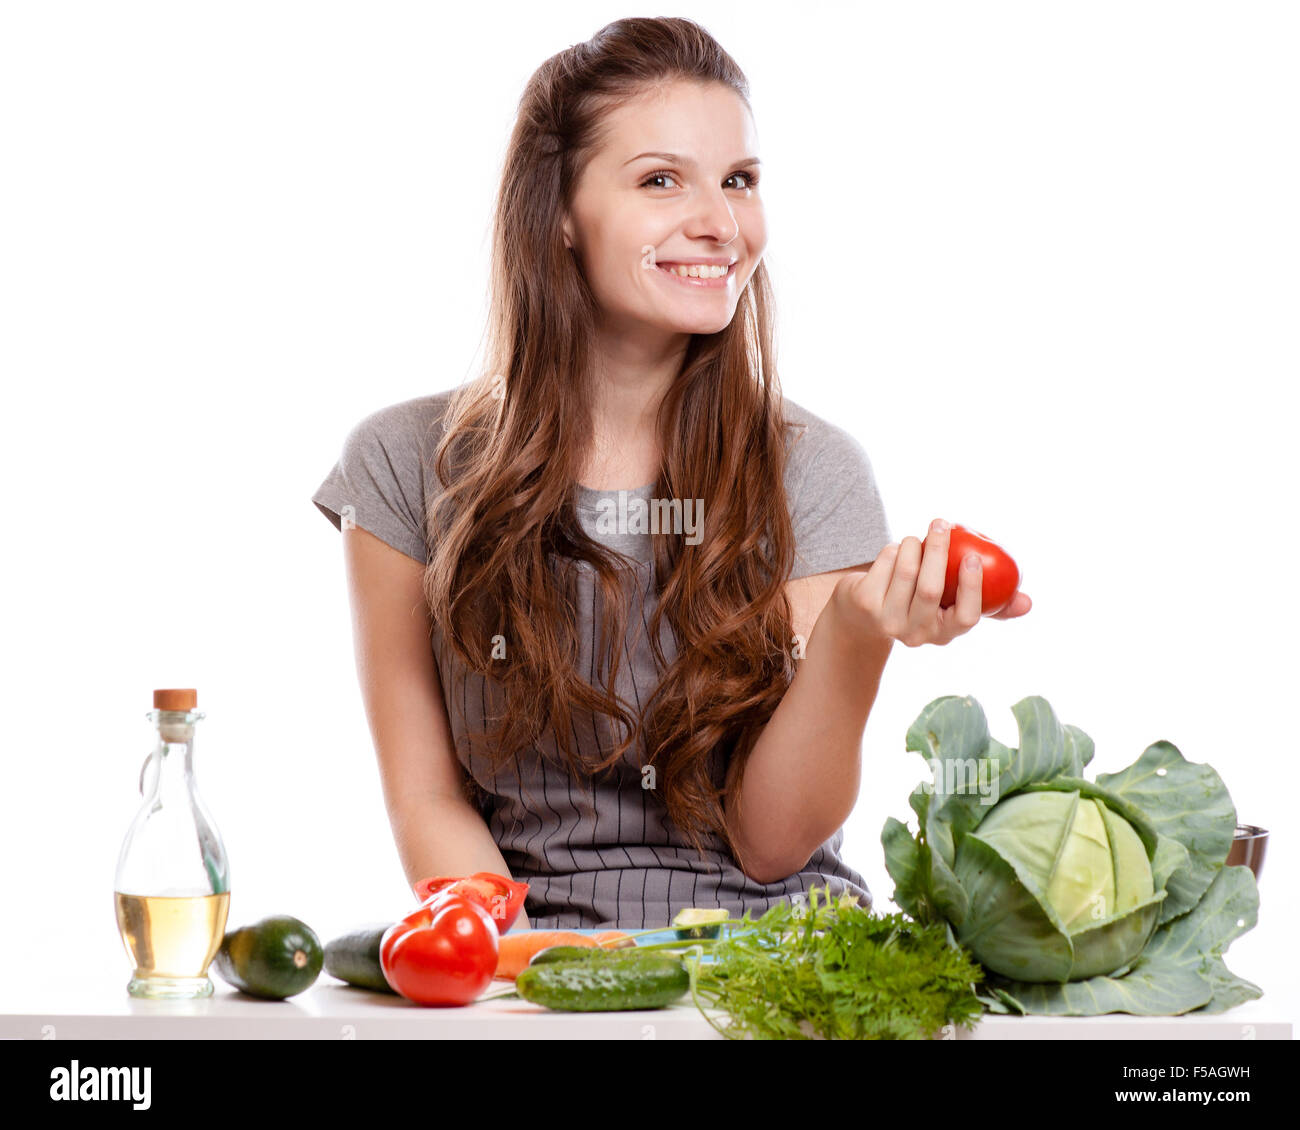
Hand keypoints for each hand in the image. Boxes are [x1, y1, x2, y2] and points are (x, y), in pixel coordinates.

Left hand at [834, 518, 1031, 647]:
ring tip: (916, 539)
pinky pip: (885, 562)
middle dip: (939, 550)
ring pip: (906, 570)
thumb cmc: (921, 602)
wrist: (863, 613)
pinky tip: (896, 551)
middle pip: (930, 589)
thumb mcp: (951, 606)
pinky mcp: (865, 603)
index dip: (971, 587)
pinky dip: (893, 549)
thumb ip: (989, 603)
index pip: (965, 617)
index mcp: (944, 634)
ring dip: (913, 545)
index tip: (973, 557)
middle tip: (943, 523)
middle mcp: (916, 634)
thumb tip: (1028, 602)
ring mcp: (887, 621)